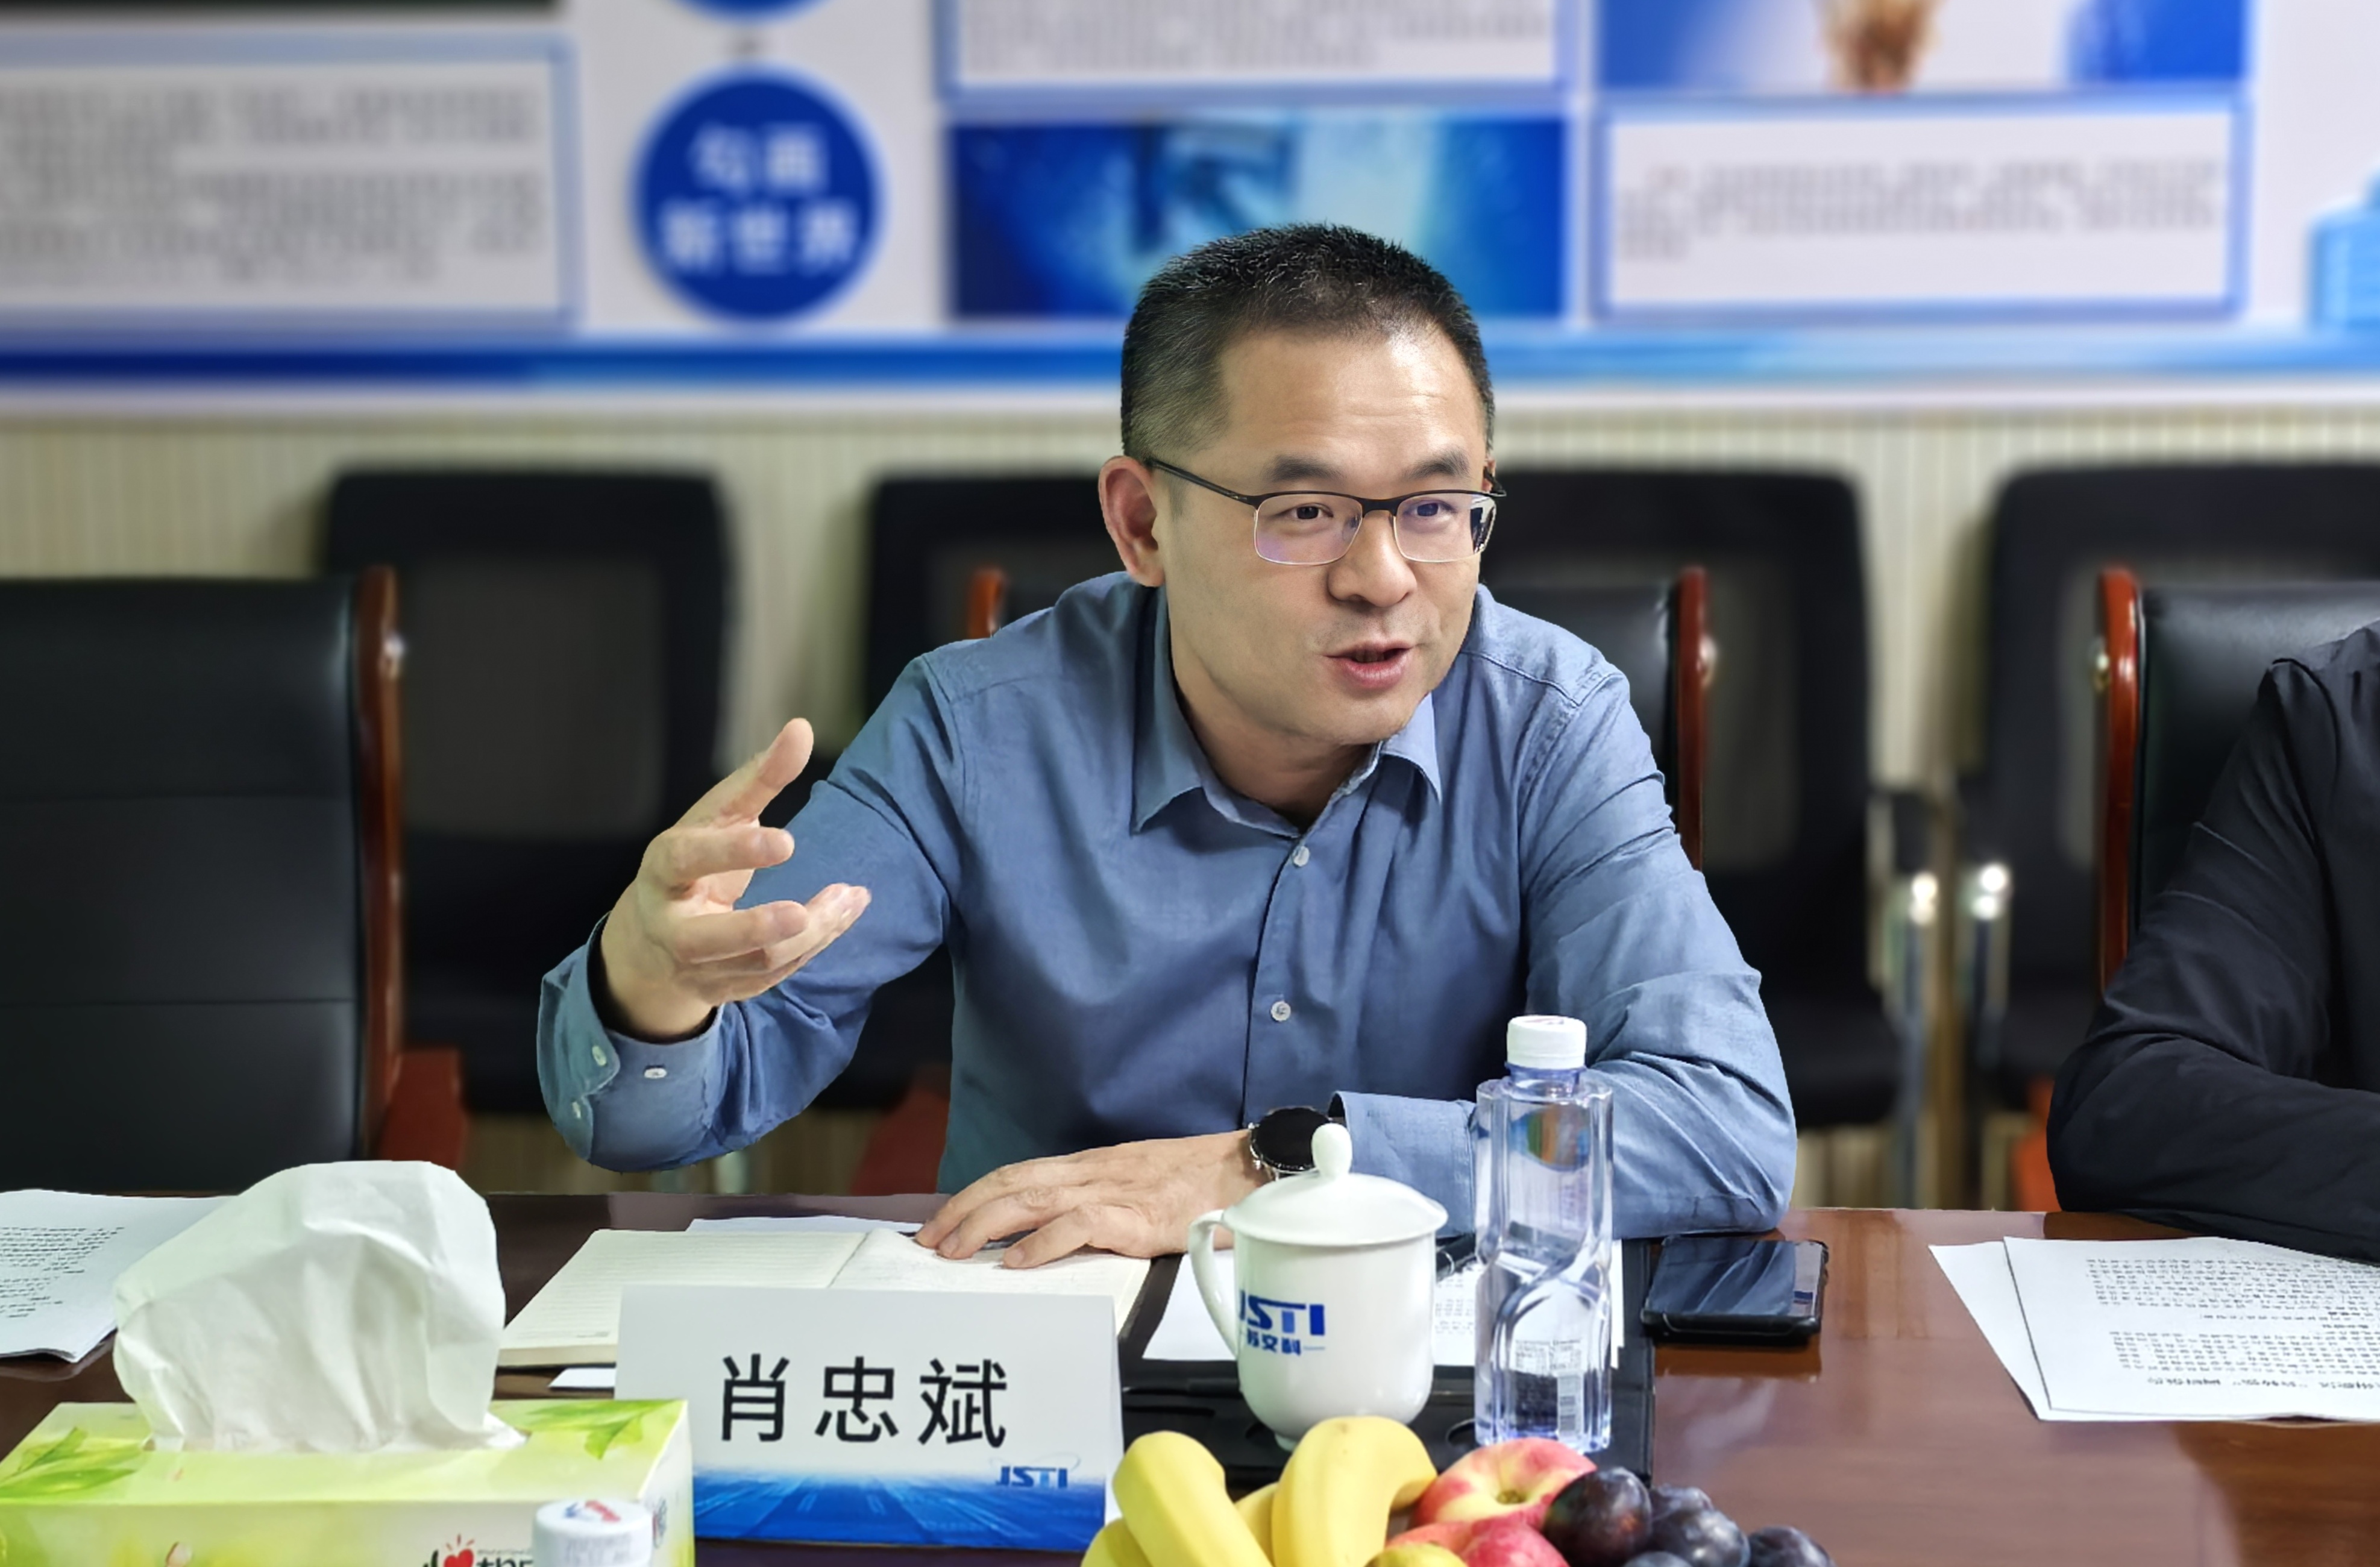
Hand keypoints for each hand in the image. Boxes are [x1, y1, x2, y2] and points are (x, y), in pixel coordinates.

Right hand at [597, 718, 869, 1039]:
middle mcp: (671, 925)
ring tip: (849, 898)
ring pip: (753, 963)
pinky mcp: (724, 990)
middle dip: (755, 928)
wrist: (652, 939)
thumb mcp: (719, 815)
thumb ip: (759, 777)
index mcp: (664, 870)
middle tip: (802, 912)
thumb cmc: (695, 861)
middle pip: (705, 939)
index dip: (732, 852)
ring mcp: (695, 966)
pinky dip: (814, 947)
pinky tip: (843, 915)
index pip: (687, 860)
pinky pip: (773, 978)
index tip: (787, 842)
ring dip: (809, 934)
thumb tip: (802, 727)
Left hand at [915, 1131, 1264, 1268]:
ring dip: (985, 1224)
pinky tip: (1015, 1262)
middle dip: (963, 1210)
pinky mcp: (1136, 1217)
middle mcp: (1091, 1173)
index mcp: (1090, 1168)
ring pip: (1031, 1199)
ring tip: (953, 1252)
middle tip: (926, 1242)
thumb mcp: (1136, 1185)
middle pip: (1010, 1182)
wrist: (1249, 1169)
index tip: (940, 1223)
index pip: (1016, 1174)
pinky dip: (1041, 1243)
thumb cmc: (1198, 1184)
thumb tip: (1055, 1232)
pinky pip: (1079, 1225)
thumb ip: (1099, 1203)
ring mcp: (1112, 1191)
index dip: (973, 1196)